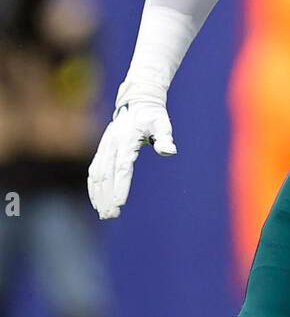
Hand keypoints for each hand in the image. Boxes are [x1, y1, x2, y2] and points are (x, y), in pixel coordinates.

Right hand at [87, 99, 175, 218]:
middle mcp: (112, 144)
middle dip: (107, 196)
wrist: (137, 101)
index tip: (119, 203)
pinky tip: (96, 200)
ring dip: (98, 195)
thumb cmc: (153, 115)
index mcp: (126, 139)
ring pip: (97, 174)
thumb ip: (165, 138)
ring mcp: (104, 146)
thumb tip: (170, 151)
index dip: (120, 186)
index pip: (122, 167)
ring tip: (103, 213)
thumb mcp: (162, 124)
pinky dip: (93, 186)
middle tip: (111, 215)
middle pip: (106, 175)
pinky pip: (94, 170)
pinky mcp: (102, 149)